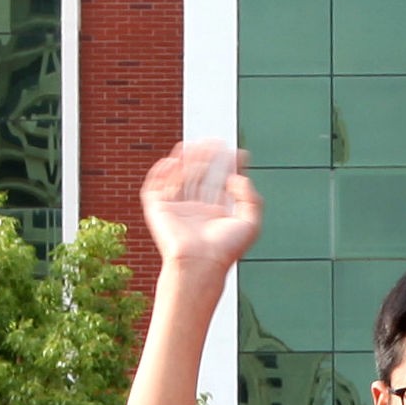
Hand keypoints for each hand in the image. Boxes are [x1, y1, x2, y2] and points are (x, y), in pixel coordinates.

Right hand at [141, 139, 263, 273]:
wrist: (200, 263)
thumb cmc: (225, 250)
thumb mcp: (250, 224)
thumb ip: (250, 198)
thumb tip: (237, 177)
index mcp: (214, 216)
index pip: (220, 184)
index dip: (229, 167)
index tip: (239, 153)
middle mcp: (195, 211)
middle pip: (200, 176)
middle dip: (208, 158)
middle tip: (216, 142)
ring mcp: (176, 210)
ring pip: (180, 177)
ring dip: (187, 159)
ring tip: (196, 144)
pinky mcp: (158, 210)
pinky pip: (155, 186)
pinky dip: (160, 172)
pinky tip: (172, 160)